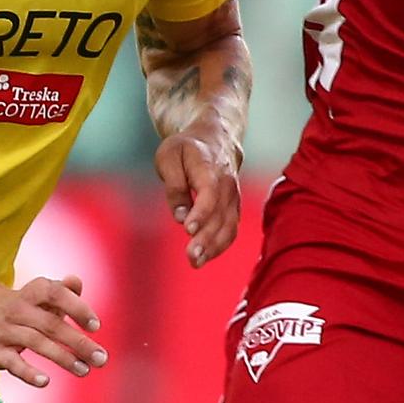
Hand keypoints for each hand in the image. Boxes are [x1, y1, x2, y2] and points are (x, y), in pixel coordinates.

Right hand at [0, 275, 105, 388]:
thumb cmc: (22, 306)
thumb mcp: (40, 294)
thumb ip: (63, 290)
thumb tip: (76, 282)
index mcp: (32, 293)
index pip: (56, 294)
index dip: (77, 307)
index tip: (95, 326)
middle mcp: (18, 309)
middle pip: (50, 324)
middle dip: (78, 342)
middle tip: (101, 358)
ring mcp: (6, 331)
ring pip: (36, 343)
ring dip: (63, 358)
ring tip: (84, 370)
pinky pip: (12, 363)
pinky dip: (28, 373)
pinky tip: (45, 381)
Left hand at [154, 126, 241, 267]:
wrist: (217, 140)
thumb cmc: (186, 149)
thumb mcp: (169, 157)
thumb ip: (174, 186)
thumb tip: (179, 215)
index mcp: (210, 168)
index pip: (209, 193)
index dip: (201, 213)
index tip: (188, 229)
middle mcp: (227, 185)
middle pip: (220, 215)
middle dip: (206, 239)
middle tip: (191, 257)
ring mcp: (234, 198)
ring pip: (228, 226)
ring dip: (214, 247)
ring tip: (196, 263)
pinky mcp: (234, 209)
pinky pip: (231, 230)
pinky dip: (220, 245)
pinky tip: (205, 257)